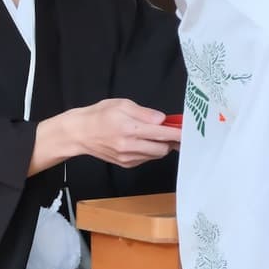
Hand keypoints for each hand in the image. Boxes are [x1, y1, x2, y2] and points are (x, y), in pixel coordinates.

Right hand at [67, 98, 181, 168]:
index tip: (188, 131)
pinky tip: (141, 142)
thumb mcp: (122, 104)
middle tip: (170, 130)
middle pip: (163, 148)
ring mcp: (128, 158)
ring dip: (160, 146)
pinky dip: (149, 151)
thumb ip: (144, 112)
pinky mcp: (126, 164)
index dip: (178, 133)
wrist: (80, 133)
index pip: (162, 133)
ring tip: (153, 135)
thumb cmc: (100, 115)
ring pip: (156, 155)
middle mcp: (130, 146)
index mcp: (130, 129)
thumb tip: (162, 119)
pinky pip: (146, 159)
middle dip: (170, 140)